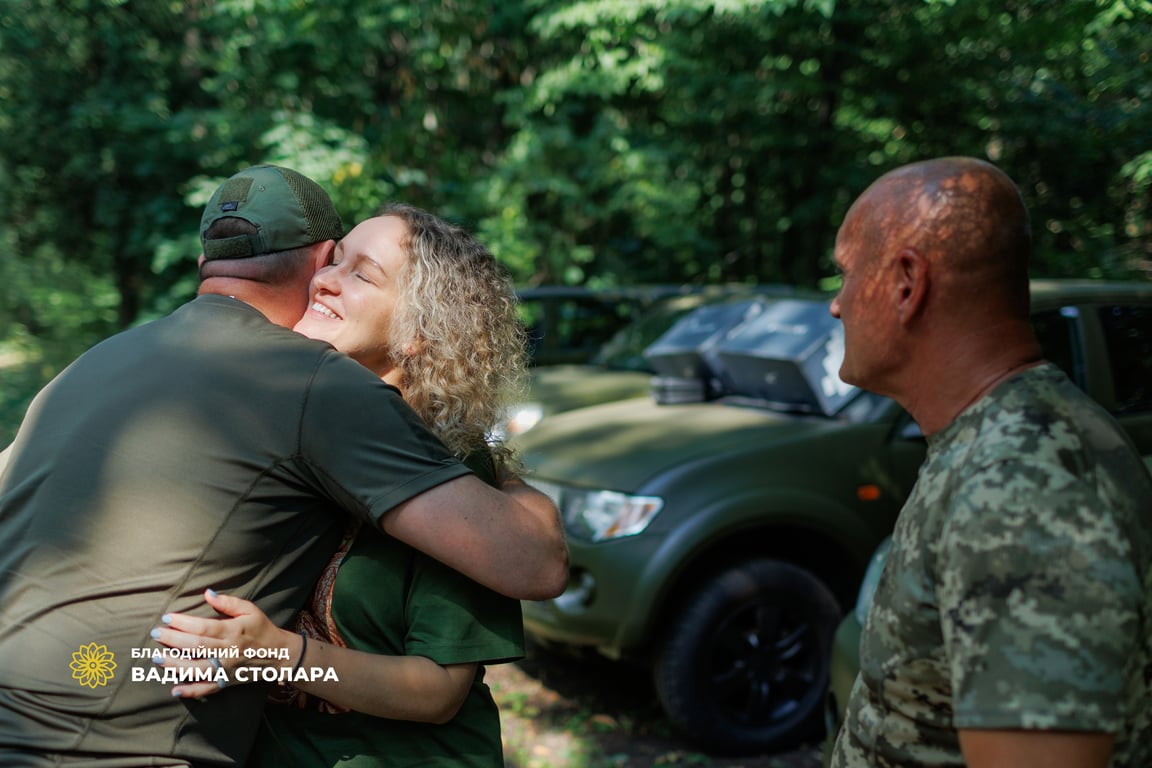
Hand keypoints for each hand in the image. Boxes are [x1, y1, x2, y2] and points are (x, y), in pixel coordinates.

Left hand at [151, 589, 297, 698]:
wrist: (280, 655)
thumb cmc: (262, 629)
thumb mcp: (251, 610)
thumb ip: (229, 602)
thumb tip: (207, 594)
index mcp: (235, 631)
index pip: (205, 627)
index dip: (184, 623)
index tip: (167, 617)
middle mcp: (229, 651)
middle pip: (197, 646)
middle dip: (173, 640)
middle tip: (155, 634)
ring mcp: (228, 668)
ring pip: (198, 668)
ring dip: (175, 664)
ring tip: (157, 658)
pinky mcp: (228, 681)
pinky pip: (207, 688)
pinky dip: (191, 690)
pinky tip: (174, 689)